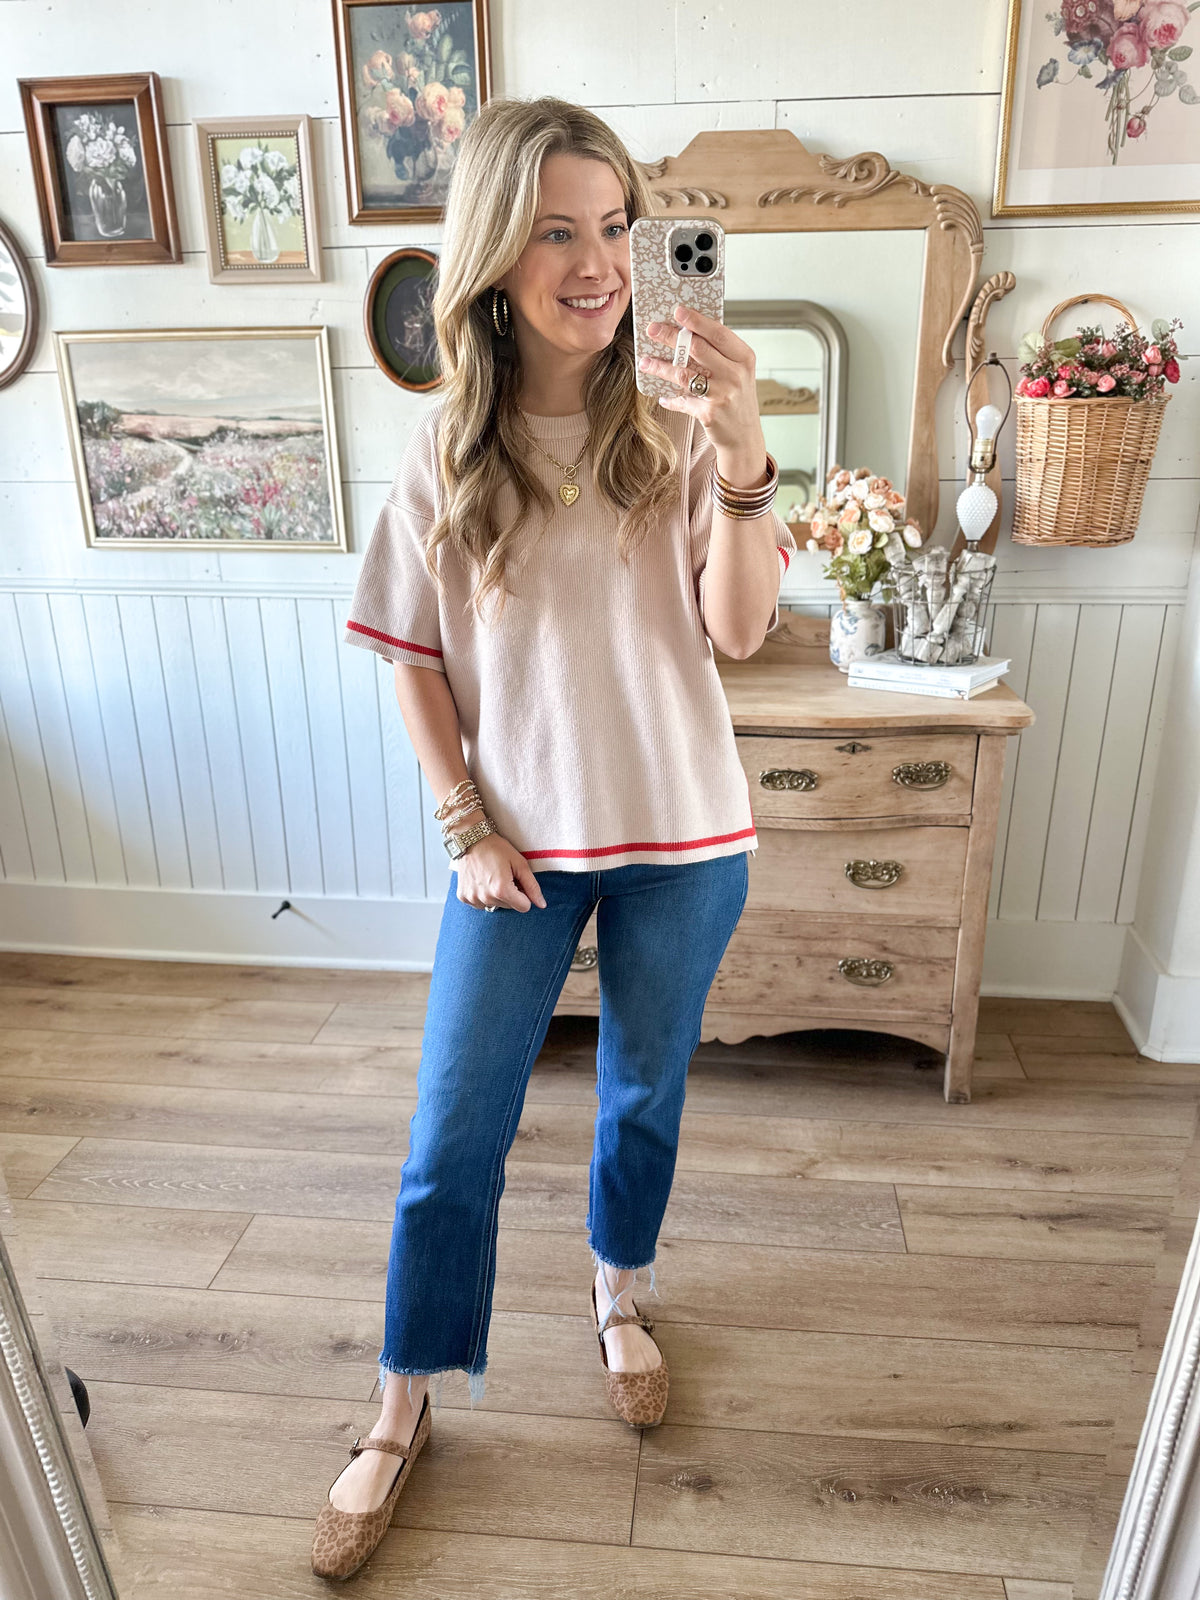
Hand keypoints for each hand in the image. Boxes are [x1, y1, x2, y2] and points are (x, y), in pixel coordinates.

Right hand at [456, 833, 546, 911]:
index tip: (518, 881)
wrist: (471, 839)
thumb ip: (532, 886)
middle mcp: (486, 898)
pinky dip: (483, 895)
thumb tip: (542, 905)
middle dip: (511, 894)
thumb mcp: (520, 863)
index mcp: (502, 890)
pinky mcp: (464, 897)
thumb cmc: (497, 848)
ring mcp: (473, 899)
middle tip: (504, 875)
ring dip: (496, 895)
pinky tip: (481, 880)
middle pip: (510, 907)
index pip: (524, 907)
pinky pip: (480, 904)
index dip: (524, 894)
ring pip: (495, 906)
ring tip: (491, 876)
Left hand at [639, 302, 762, 457]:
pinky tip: (662, 397)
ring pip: (684, 374)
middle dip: (671, 336)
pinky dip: (670, 399)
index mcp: (744, 358)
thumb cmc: (738, 399)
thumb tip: (688, 332)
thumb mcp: (738, 372)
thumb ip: (720, 354)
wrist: (745, 436)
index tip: (677, 311)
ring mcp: (722, 394)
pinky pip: (682, 401)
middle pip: (697, 348)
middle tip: (652, 329)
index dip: (696, 320)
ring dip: (661, 366)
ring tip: (645, 362)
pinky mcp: (709, 413)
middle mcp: (735, 374)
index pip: (718, 333)